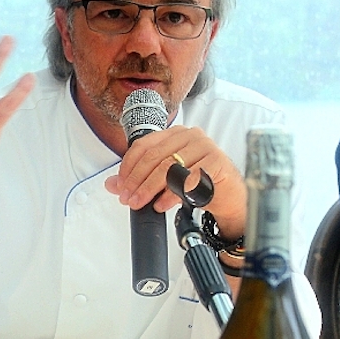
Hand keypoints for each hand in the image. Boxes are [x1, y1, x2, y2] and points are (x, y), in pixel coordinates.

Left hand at [104, 126, 246, 238]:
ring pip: (168, 168)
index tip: (120, 185)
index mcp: (174, 134)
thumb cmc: (197, 182)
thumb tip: (111, 185)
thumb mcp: (164, 179)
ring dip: (149, 189)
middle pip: (154, 157)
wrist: (228, 194)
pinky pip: (187, 180)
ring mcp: (205, 147)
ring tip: (141, 203)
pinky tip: (161, 205)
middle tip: (127, 198)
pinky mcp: (217, 162)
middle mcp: (190, 136)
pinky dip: (170, 195)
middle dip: (136, 181)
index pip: (143, 145)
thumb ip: (138, 178)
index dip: (128, 166)